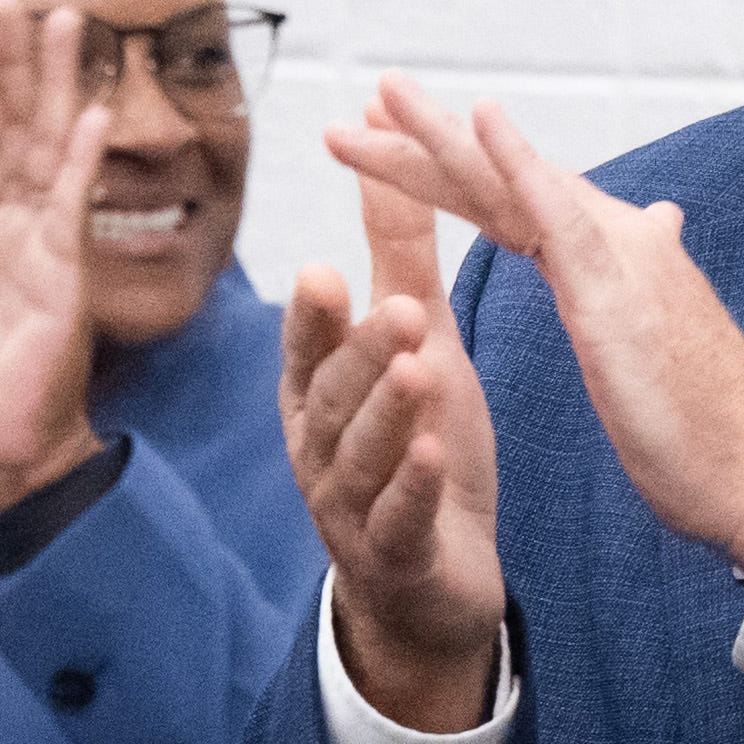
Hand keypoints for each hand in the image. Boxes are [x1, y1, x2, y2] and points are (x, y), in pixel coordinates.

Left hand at [0, 0, 107, 536]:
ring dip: (59, 85)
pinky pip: (72, 208)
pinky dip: (81, 159)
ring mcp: (49, 253)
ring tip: (69, 20)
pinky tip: (91, 110)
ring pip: (53, 151)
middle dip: (26, 64)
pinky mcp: (63, 279)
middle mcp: (26, 237)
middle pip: (26, 131)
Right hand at [282, 181, 511, 736]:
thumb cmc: (416, 449)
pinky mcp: (395, 558)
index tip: (325, 268)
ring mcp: (351, 509)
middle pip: (332, 397)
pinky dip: (414, 488)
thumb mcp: (416, 344)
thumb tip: (382, 155)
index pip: (309, 348)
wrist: (431, 588)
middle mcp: (320, 451)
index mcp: (319, 396)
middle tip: (395, 307)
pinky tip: (434, 455)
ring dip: (387, 413)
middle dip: (359, 353)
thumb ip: (397, 257)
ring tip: (419, 370)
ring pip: (361, 457)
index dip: (314, 316)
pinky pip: (398, 521)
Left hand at [338, 79, 743, 580]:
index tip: (395, 140)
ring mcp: (618, 255)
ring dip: (445, 134)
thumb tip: (661, 221)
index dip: (452, 170)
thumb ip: (645, 280)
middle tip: (373, 93)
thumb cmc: (706, 425)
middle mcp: (614, 238)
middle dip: (430, 137)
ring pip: (511, 182)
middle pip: (500, 181)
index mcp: (608, 258)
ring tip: (385, 93)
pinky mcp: (617, 288)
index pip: (512, 203)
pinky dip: (516, 161)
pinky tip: (478, 118)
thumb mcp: (656, 340)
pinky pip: (556, 212)